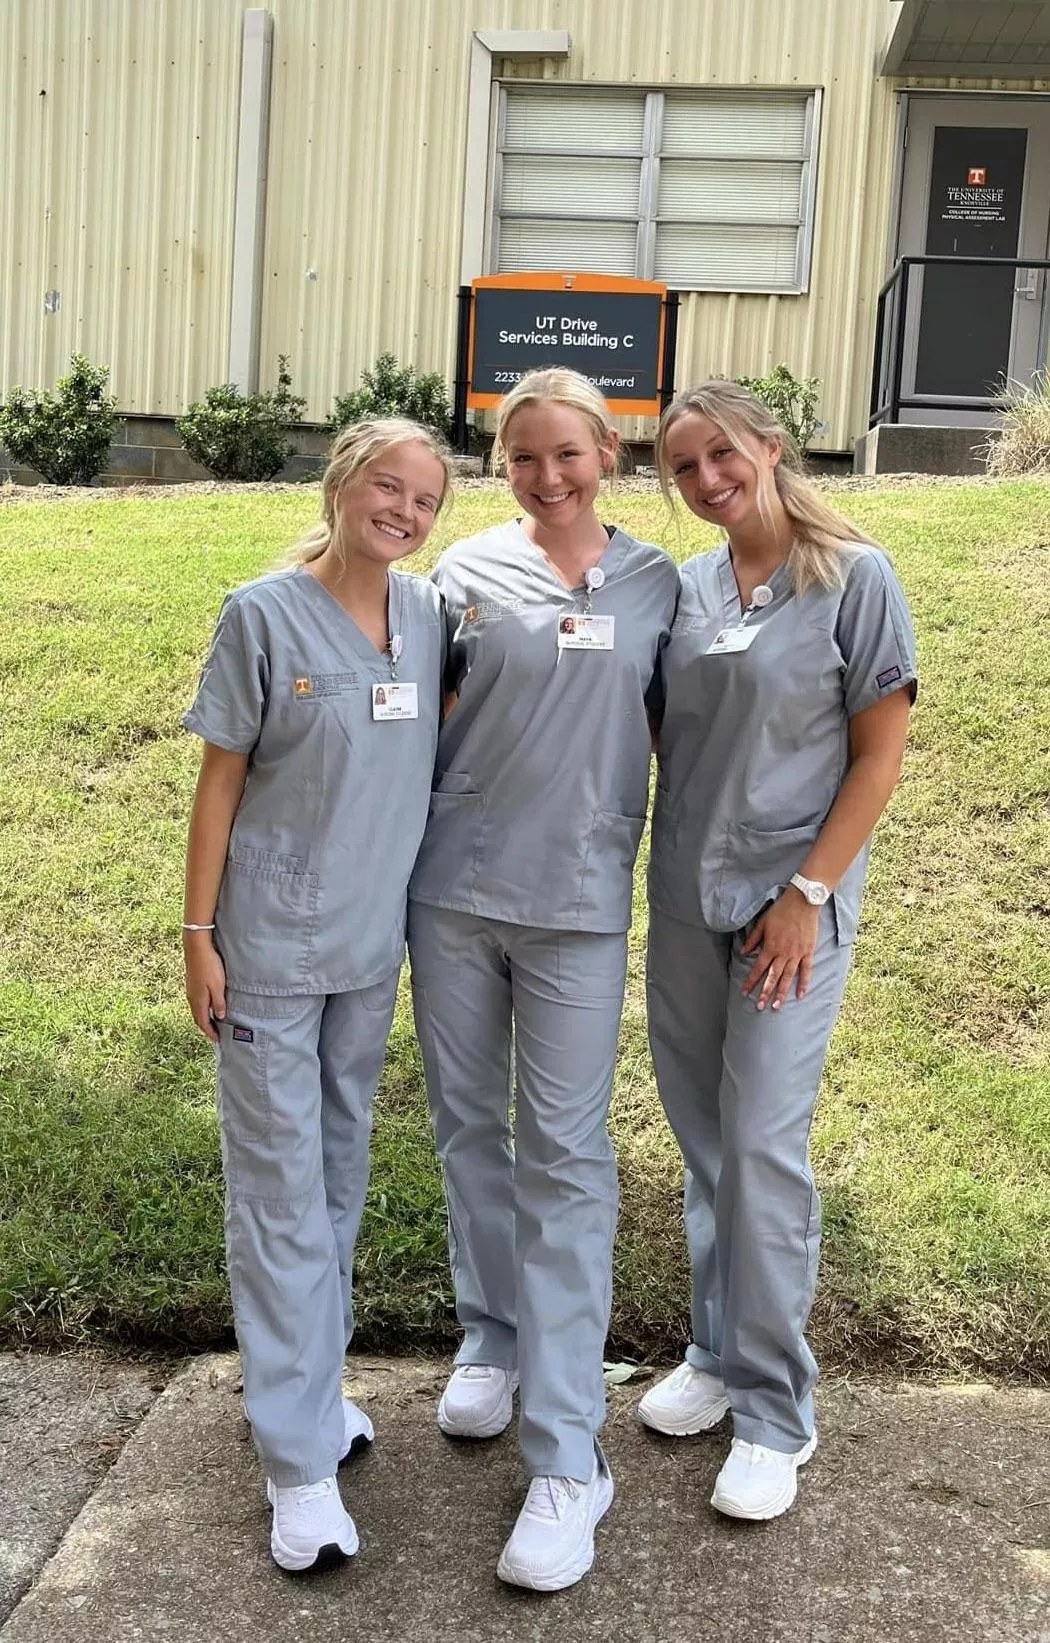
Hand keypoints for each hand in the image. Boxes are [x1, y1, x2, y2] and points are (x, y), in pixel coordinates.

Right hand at [184, 933, 226, 1042]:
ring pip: (197, 1010)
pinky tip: (210, 1006)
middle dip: (207, 1028)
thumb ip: (219, 1003)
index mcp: (199, 1002)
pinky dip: (203, 1009)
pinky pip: (197, 1002)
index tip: (218, 1040)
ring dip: (205, 1018)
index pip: (203, 1023)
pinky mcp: (192, 983)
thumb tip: (220, 1017)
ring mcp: (191, 990)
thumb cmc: (209, 966)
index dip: (210, 1033)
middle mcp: (192, 998)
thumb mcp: (218, 987)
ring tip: (214, 1023)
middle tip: (216, 1035)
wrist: (197, 947)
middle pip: (199, 1018)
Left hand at [740, 889, 820, 1010]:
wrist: (803, 901)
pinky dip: (804, 983)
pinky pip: (806, 970)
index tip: (745, 992)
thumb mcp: (762, 923)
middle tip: (760, 1007)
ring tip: (777, 1006)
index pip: (758, 968)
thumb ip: (753, 939)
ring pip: (788, 977)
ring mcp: (797, 954)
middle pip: (773, 977)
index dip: (751, 981)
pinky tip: (801, 995)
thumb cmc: (781, 910)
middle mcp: (783, 953)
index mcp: (770, 946)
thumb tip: (743, 952)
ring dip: (782, 992)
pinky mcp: (808, 952)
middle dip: (765, 993)